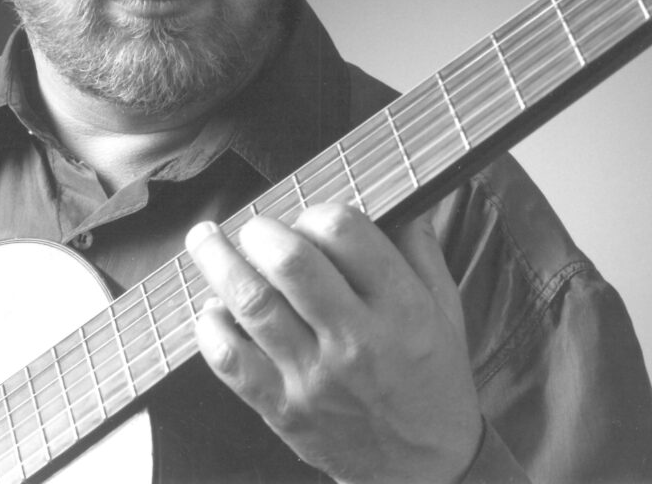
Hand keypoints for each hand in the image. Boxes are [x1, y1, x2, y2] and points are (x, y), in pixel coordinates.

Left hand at [185, 203, 482, 483]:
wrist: (426, 471)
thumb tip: (398, 196)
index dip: (316, 211)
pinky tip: (213, 308)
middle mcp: (355, 339)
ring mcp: (314, 377)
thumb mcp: (446, 309)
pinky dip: (211, 328)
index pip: (345, 232)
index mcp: (400, 307)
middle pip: (290, 263)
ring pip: (253, 304)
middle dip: (260, 230)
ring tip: (205, 239)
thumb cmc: (433, 378)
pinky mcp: (284, 409)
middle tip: (253, 225)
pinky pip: (232, 362)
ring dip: (218, 262)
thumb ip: (420, 248)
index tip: (308, 217)